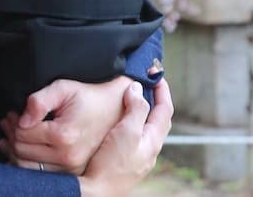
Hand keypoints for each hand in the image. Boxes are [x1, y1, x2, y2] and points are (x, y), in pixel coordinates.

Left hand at [0, 76, 131, 174]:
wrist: (115, 109)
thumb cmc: (87, 96)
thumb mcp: (63, 88)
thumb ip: (39, 101)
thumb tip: (22, 120)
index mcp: (64, 135)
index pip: (22, 135)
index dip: (11, 123)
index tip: (11, 113)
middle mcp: (68, 156)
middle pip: (22, 151)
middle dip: (10, 135)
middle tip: (7, 121)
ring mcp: (71, 168)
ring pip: (27, 166)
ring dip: (14, 150)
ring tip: (11, 134)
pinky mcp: (72, 172)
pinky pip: (40, 173)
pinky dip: (25, 161)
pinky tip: (21, 149)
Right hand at [78, 80, 172, 196]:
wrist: (96, 191)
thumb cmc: (112, 163)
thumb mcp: (127, 132)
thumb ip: (135, 110)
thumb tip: (137, 88)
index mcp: (152, 140)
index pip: (165, 110)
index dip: (162, 91)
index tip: (156, 76)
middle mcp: (148, 149)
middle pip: (157, 119)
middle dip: (153, 100)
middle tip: (144, 84)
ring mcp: (136, 156)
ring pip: (143, 128)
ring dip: (140, 111)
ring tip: (129, 98)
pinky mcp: (123, 160)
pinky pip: (131, 136)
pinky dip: (129, 122)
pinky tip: (115, 123)